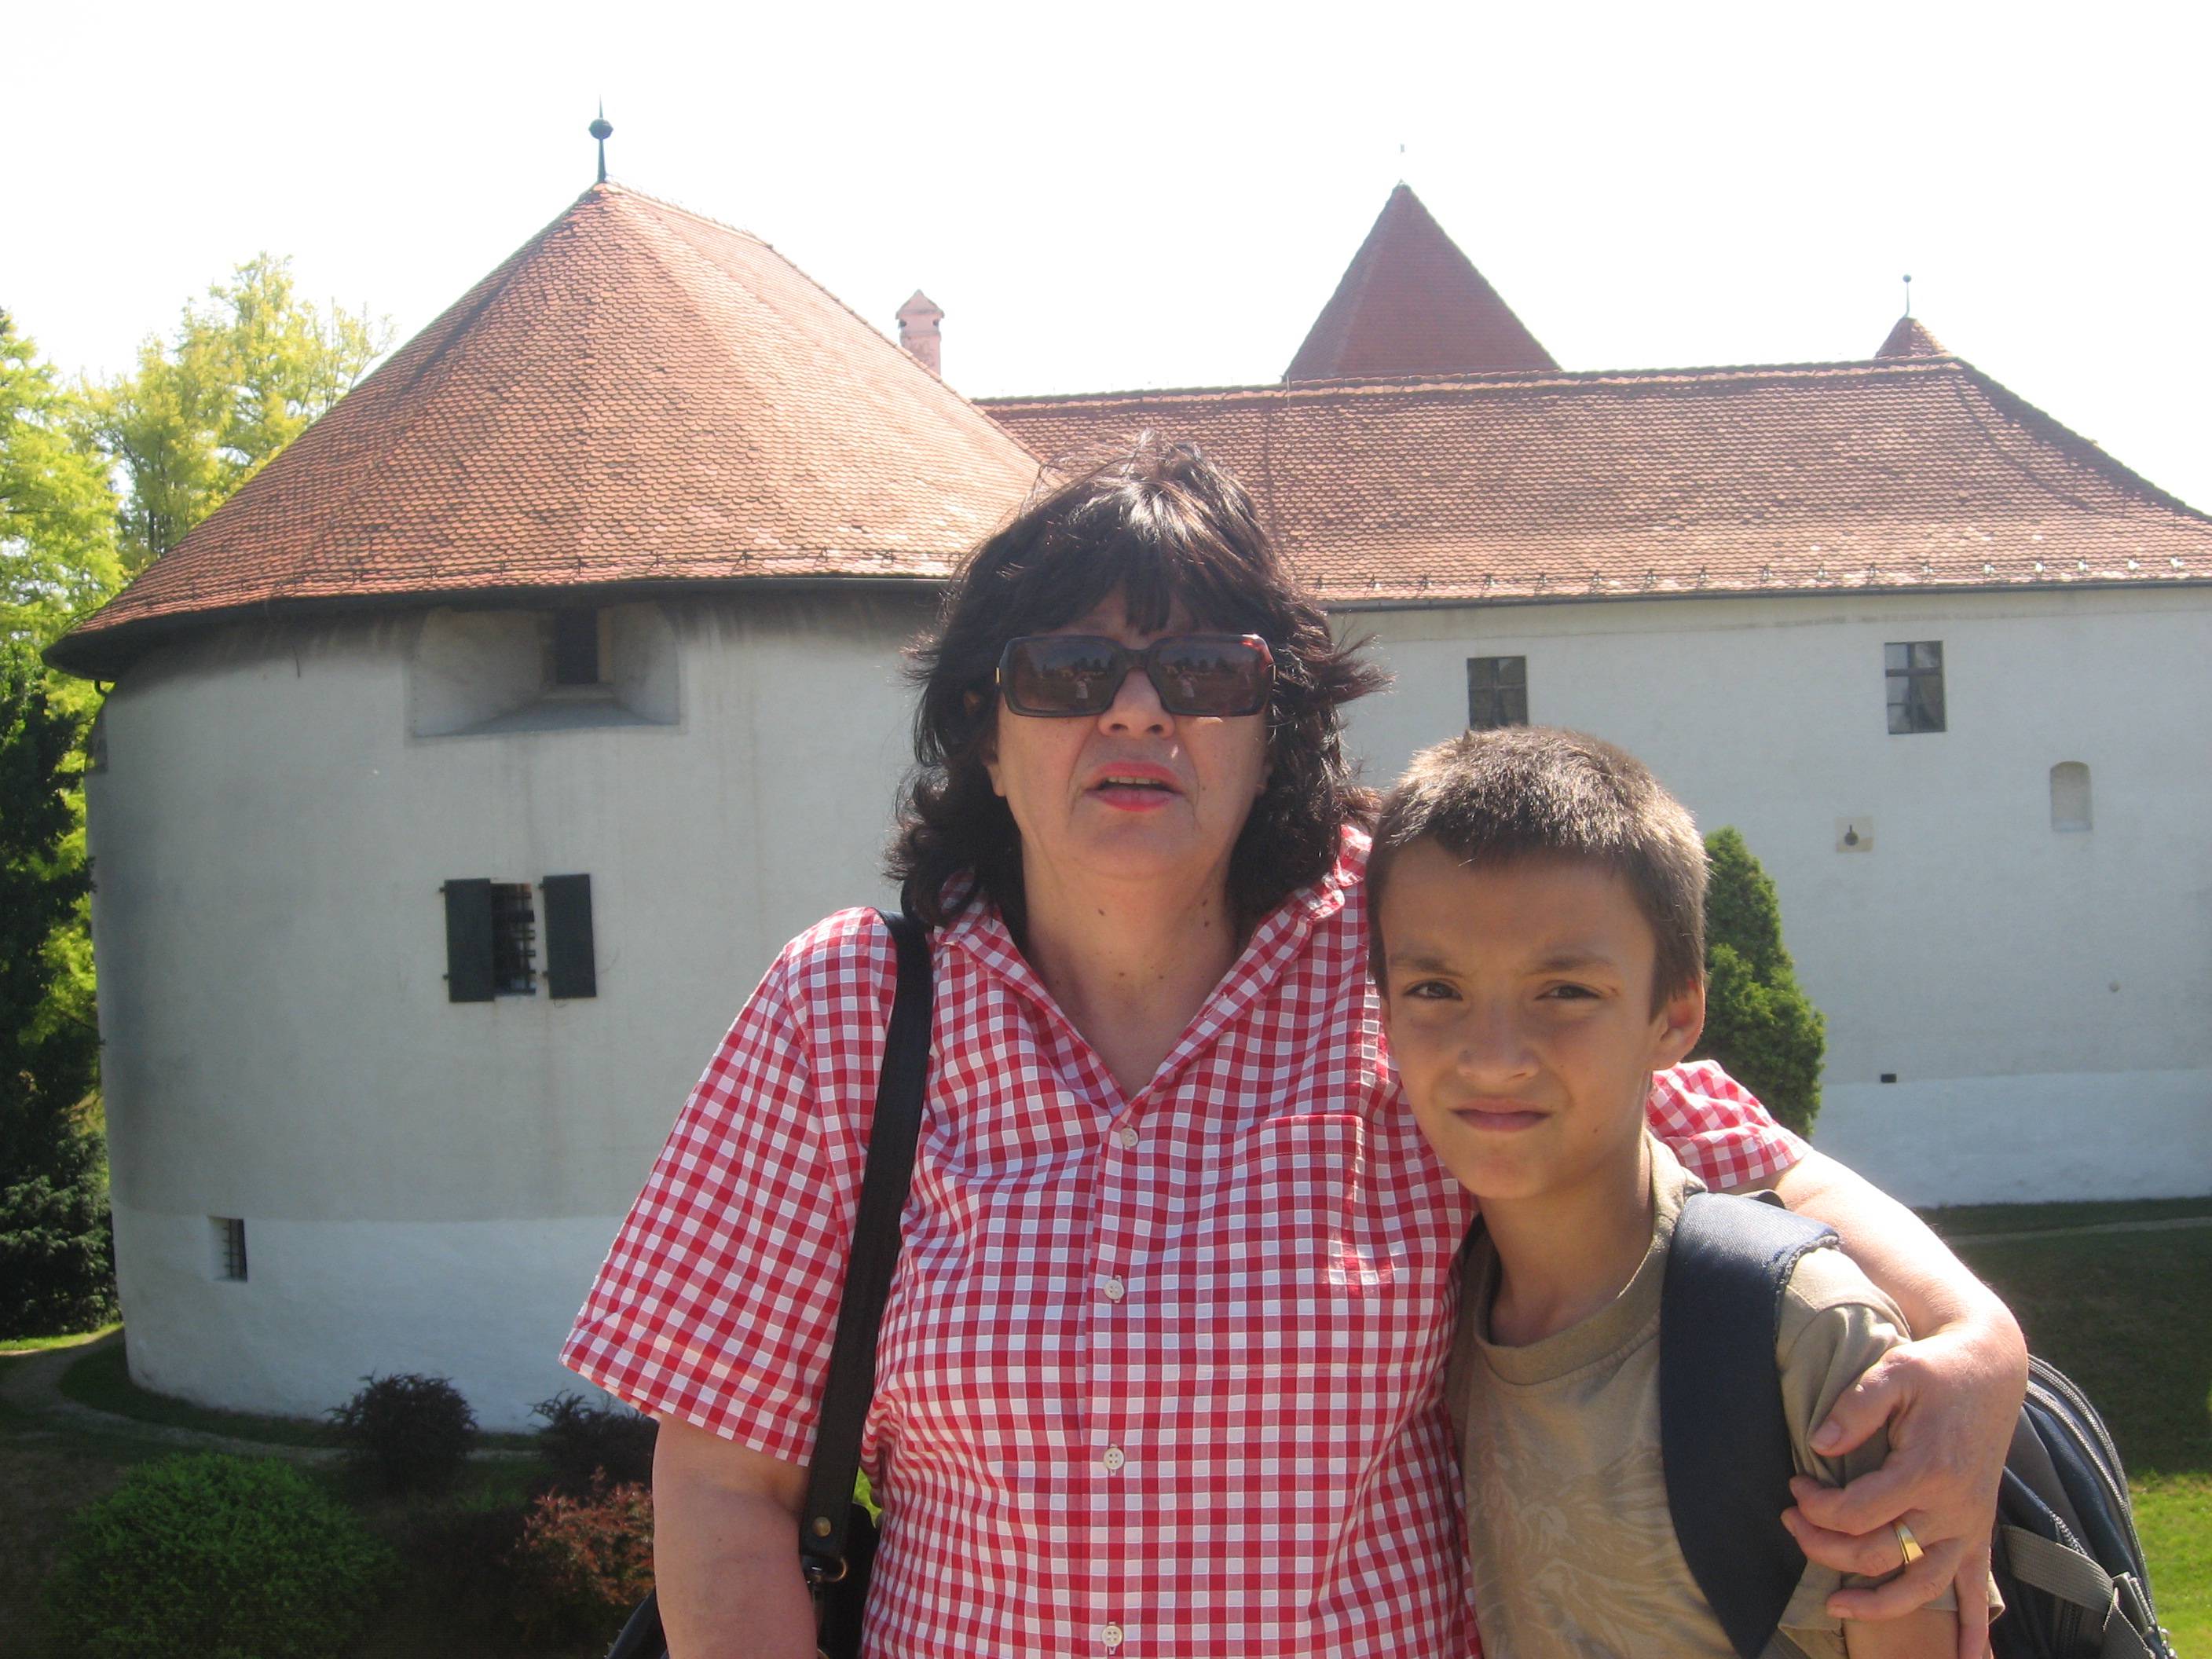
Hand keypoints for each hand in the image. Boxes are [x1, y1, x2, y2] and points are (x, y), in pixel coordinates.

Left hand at [1780, 1320, 2023, 1658]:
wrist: (1991, 1368)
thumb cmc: (1936, 1369)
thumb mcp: (1894, 1370)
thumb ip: (1856, 1406)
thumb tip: (1819, 1444)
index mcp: (1926, 1470)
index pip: (1857, 1511)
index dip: (1816, 1506)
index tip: (1795, 1484)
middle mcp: (1951, 1507)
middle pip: (1880, 1552)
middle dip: (1826, 1547)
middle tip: (1791, 1522)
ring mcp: (1968, 1522)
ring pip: (1923, 1584)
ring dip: (1880, 1604)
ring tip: (1838, 1609)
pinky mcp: (1979, 1526)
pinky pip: (1977, 1587)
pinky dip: (1973, 1629)